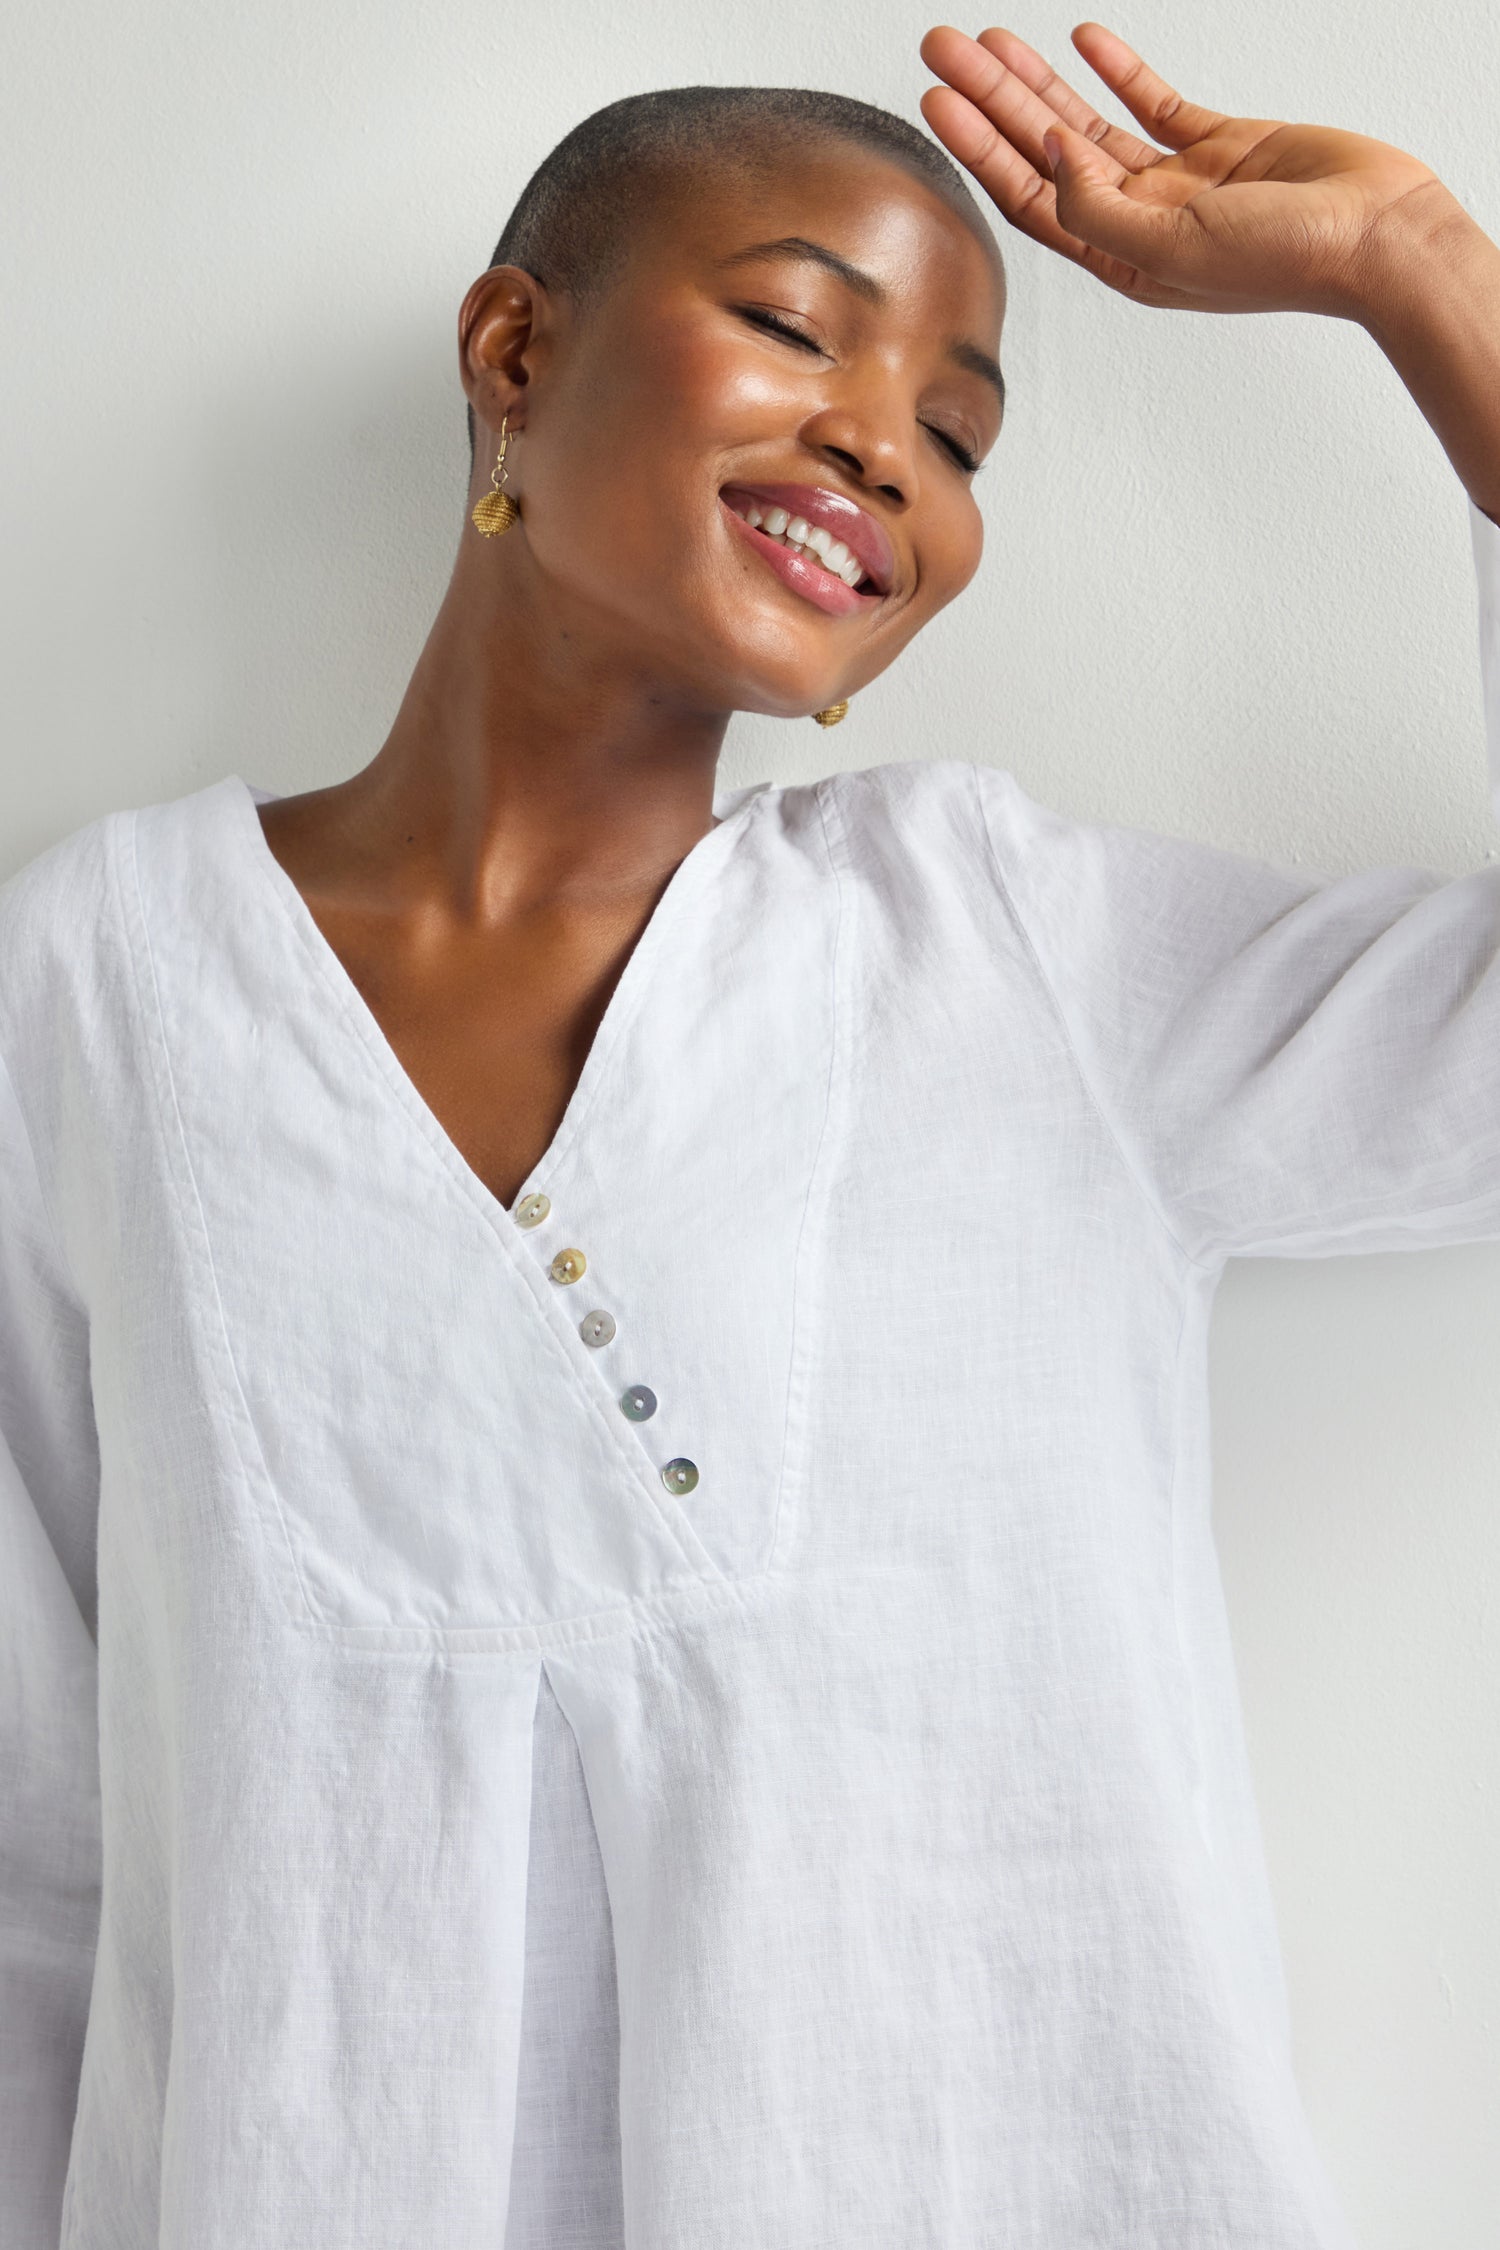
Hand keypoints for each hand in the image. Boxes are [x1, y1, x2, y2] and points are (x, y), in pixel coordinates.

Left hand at [918, 22, 1464, 318]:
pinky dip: (1117, 69)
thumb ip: (1098, 205)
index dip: (980, 148)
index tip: (939, 100)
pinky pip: (1153, 101)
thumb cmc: (1282, 261)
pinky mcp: (1219, 144)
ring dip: (1039, 81)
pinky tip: (1084, 39)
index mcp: (1121, 260)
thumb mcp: (1168, 249)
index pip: (1029, 200)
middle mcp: (1139, 222)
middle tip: (943, 49)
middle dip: (991, 100)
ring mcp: (1178, 182)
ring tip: (990, 39)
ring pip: (1088, 122)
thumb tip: (1049, 153)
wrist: (1375, 236)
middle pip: (1045, 153)